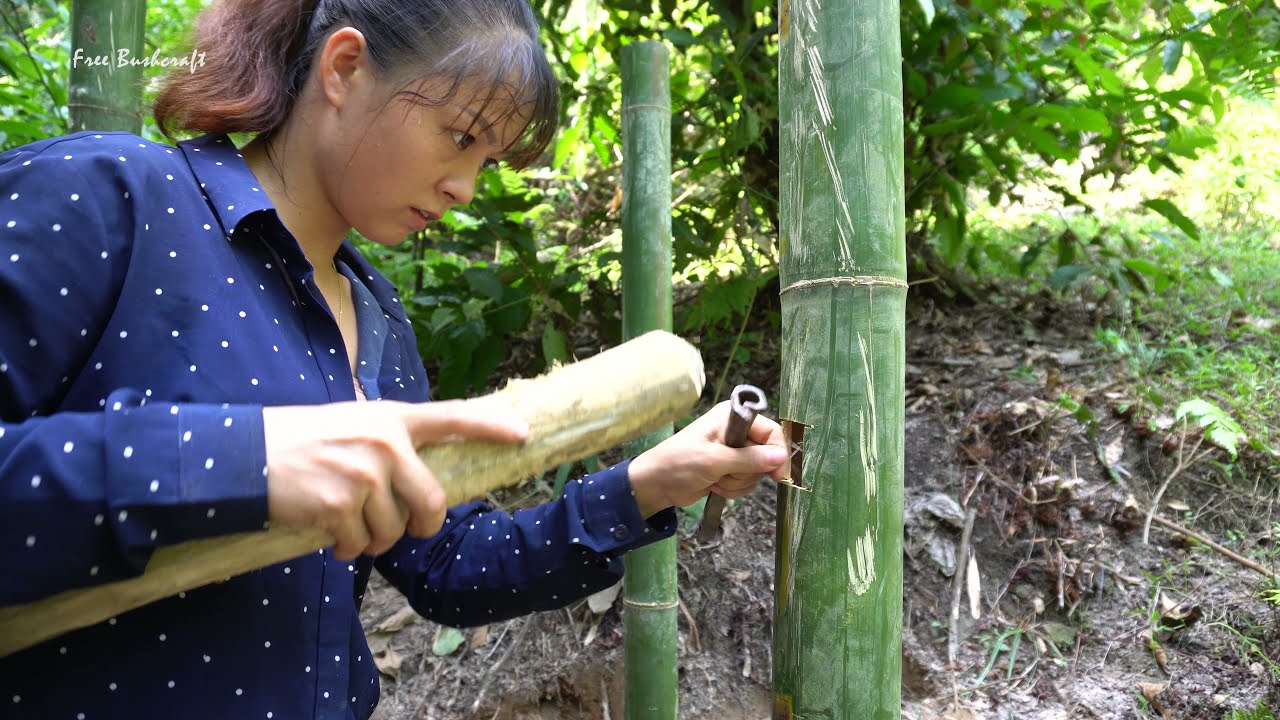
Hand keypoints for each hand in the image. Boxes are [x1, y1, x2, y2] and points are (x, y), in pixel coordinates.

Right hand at [262, 401, 527, 559]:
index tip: (523, 433)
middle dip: (422, 525)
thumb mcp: (352, 423)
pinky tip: (327, 533)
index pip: (451, 418)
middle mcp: (384, 443)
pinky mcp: (339, 505)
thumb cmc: (301, 441)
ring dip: (374, 539)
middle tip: (407, 528)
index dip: (490, 426)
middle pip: (432, 502)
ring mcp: (363, 474)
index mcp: (391, 418)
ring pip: (394, 530)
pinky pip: (359, 545)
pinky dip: (346, 549)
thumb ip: (390, 440)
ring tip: (348, 523)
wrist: (244, 455)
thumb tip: (422, 470)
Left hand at [626, 401, 787, 517]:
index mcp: (732, 417)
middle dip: (746, 472)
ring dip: (737, 482)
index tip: (778, 476)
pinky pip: (746, 482)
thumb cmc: (679, 463)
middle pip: (766, 455)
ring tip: (715, 479)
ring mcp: (733, 451)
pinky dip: (732, 488)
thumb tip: (782, 457)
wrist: (657, 484)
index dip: (777, 453)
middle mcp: (736, 431)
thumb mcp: (715, 460)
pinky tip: (715, 485)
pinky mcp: (729, 469)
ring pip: (756, 472)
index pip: (770, 431)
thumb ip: (750, 459)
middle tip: (725, 472)